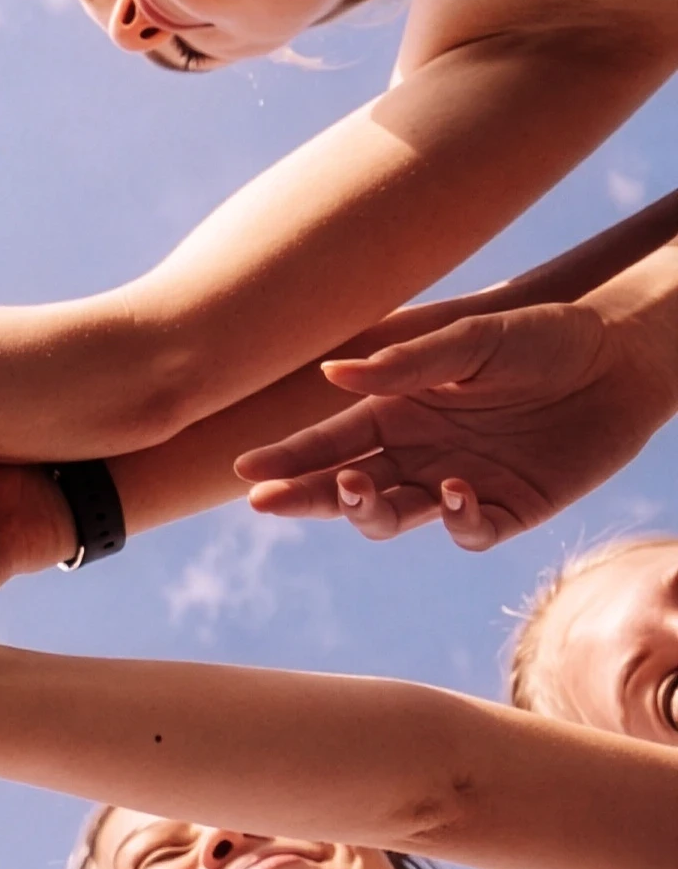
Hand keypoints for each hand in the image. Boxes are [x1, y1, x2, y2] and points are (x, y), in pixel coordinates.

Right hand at [237, 300, 677, 548]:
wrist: (621, 359)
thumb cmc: (542, 337)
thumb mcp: (472, 339)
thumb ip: (406, 363)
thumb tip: (331, 376)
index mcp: (396, 413)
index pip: (327, 443)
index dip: (286, 459)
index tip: (248, 472)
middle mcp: (416, 455)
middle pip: (344, 488)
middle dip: (302, 497)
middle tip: (269, 501)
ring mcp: (458, 486)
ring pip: (393, 516)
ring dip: (365, 510)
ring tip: (354, 488)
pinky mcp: (508, 510)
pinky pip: (468, 531)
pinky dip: (455, 521)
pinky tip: (454, 491)